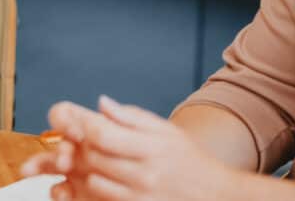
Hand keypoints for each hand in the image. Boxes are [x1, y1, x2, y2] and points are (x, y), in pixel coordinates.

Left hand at [21, 96, 238, 200]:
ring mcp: (142, 198)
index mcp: (151, 147)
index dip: (81, 126)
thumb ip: (130, 117)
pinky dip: (94, 193)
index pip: (102, 134)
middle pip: (93, 158)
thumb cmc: (190, 160)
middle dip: (79, 149)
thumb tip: (100, 104)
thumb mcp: (165, 131)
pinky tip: (96, 184)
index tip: (75, 123)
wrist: (219, 197)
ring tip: (89, 164)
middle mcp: (146, 174)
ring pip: (93, 182)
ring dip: (85, 172)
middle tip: (76, 144)